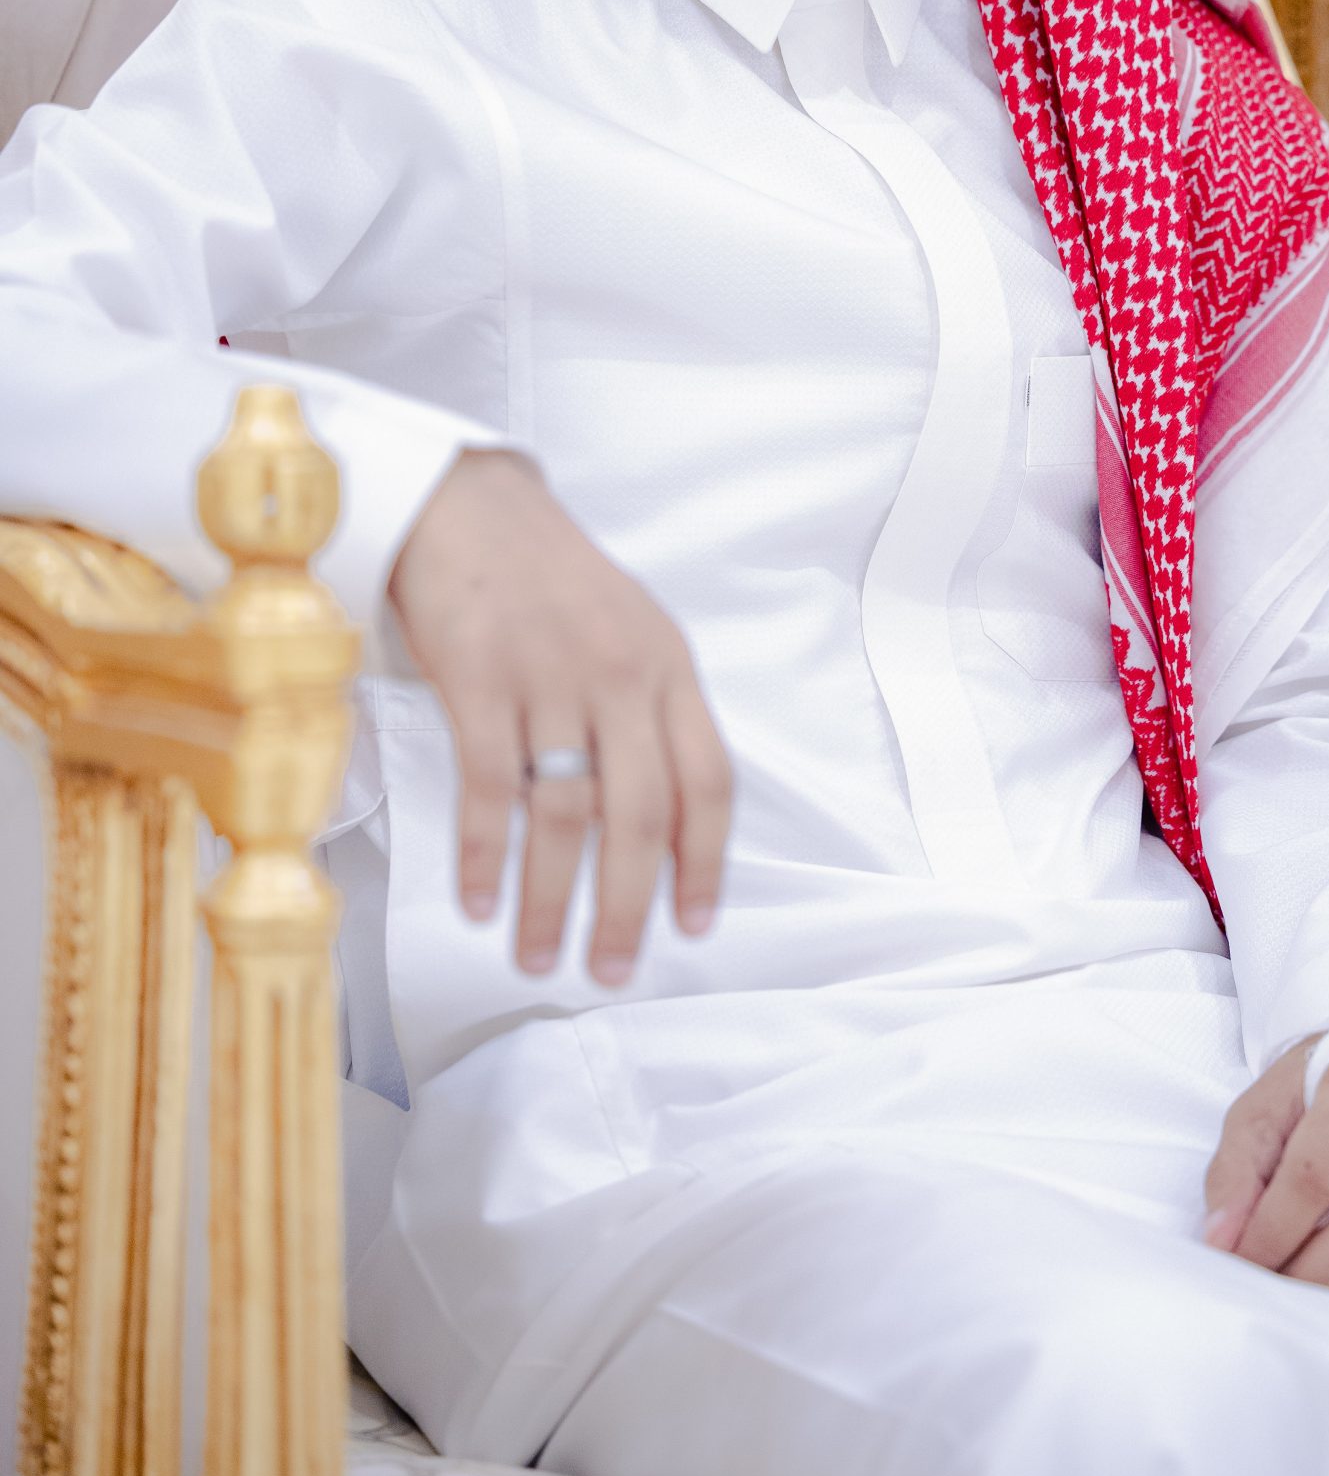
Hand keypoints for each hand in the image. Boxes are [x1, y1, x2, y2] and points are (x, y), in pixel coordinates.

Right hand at [389, 447, 732, 982]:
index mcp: (668, 667)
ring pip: (566, 811)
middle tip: (610, 969)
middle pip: (642, 813)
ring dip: (551, 898)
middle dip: (628, 905)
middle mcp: (620, 674)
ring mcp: (551, 674)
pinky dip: (486, 854)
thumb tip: (661, 826)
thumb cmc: (551, 580)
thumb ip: (651, 714)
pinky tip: (480, 900)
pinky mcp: (480, 676)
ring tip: (538, 955)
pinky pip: (491, 786)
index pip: (710, 779)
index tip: (694, 923)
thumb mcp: (630, 631)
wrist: (470, 506)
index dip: (706, 861)